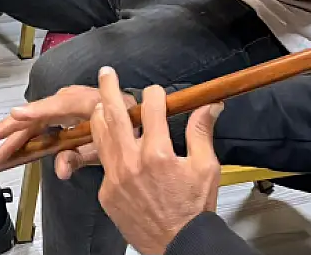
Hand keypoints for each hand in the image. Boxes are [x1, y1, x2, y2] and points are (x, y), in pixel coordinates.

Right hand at [0, 84, 134, 177]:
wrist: (133, 118)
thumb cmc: (124, 129)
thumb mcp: (106, 148)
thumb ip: (81, 157)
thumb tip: (60, 169)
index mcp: (89, 103)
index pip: (58, 106)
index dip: (36, 111)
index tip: (17, 115)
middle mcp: (73, 98)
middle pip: (38, 112)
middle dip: (12, 126)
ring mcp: (65, 102)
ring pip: (34, 115)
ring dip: (13, 128)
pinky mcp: (59, 109)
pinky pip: (38, 118)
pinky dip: (22, 128)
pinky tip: (8, 138)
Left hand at [94, 67, 222, 254]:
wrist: (178, 244)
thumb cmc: (194, 209)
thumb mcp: (206, 168)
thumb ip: (201, 133)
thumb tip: (210, 106)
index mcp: (158, 153)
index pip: (151, 109)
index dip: (155, 95)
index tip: (156, 92)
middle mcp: (132, 162)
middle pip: (115, 115)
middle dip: (109, 89)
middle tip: (106, 73)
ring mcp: (115, 178)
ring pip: (100, 136)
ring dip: (101, 116)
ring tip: (101, 103)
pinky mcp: (106, 193)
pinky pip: (103, 164)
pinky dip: (106, 149)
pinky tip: (110, 143)